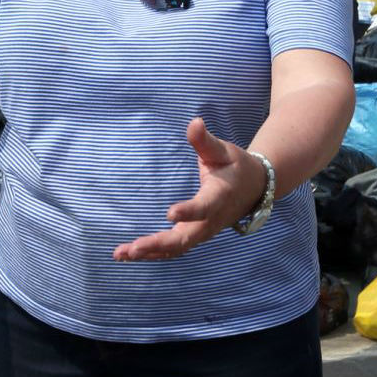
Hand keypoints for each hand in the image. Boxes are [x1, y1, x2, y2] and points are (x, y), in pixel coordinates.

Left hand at [114, 119, 263, 261]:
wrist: (255, 188)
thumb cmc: (235, 165)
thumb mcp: (223, 150)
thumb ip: (205, 141)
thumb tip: (194, 122)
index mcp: (218, 197)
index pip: (203, 207)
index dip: (188, 211)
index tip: (169, 213)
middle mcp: (210, 220)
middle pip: (185, 238)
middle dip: (158, 244)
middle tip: (134, 247)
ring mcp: (203, 232)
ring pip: (177, 248)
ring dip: (150, 252)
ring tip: (121, 253)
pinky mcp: (195, 236)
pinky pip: (174, 249)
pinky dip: (153, 253)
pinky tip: (130, 254)